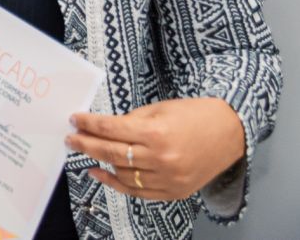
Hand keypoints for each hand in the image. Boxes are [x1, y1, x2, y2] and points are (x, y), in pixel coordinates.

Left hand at [67, 97, 245, 200]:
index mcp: (157, 133)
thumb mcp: (160, 109)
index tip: (74, 120)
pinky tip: (99, 172)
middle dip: (86, 144)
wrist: (230, 132)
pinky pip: (138, 192)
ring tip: (83, 151)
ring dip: (99, 162)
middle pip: (112, 153)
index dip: (89, 124)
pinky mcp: (174, 192)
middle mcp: (161, 159)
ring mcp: (169, 179)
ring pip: (123, 174)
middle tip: (71, 138)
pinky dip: (116, 183)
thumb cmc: (194, 115)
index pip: (111, 129)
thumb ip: (131, 121)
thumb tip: (102, 129)